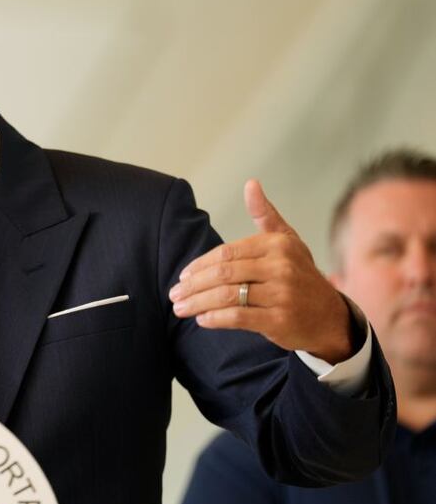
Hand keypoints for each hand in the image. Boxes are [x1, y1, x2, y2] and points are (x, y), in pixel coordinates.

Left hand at [169, 179, 352, 362]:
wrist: (330, 317)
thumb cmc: (300, 275)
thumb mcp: (287, 241)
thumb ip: (265, 215)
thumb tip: (251, 183)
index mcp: (277, 245)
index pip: (227, 253)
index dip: (200, 265)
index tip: (183, 275)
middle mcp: (281, 267)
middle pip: (223, 273)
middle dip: (193, 285)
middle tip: (174, 294)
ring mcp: (282, 294)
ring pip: (227, 296)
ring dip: (198, 302)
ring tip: (180, 308)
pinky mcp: (280, 320)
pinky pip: (239, 317)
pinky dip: (215, 318)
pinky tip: (202, 319)